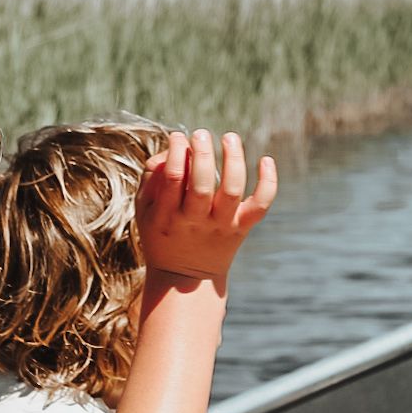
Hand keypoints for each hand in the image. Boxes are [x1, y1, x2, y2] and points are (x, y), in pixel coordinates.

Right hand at [138, 130, 277, 283]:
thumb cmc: (162, 233)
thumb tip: (173, 148)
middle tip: (201, 134)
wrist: (186, 278)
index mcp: (167, 215)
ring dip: (232, 159)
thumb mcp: (144, 209)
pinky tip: (266, 160)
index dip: (177, 150)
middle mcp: (194, 221)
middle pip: (201, 183)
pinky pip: (260, 205)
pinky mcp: (241, 228)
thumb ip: (152, 177)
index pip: (173, 177)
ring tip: (229, 137)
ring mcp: (220, 225)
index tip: (178, 137)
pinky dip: (268, 182)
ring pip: (231, 190)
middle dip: (202, 152)